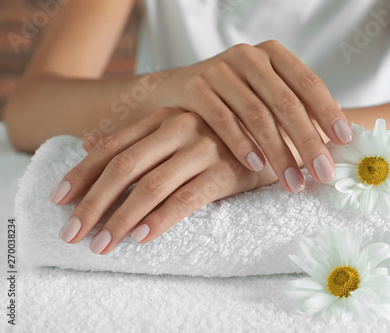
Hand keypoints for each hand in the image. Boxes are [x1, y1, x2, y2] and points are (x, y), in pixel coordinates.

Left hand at [49, 107, 277, 254]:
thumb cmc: (220, 139)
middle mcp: (179, 127)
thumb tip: (87, 143)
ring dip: (122, 218)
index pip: (111, 146)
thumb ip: (133, 137)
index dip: (81, 174)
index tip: (58, 200)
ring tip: (102, 244)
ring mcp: (203, 148)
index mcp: (162, 117)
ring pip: (152, 185)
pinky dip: (161, 219)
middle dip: (93, 202)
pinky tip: (141, 237)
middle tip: (71, 233)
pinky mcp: (225, 171)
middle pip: (124, 167)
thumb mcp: (175, 130)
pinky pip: (187, 198)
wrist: (276, 138)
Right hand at [161, 40, 352, 192]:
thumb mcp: (262, 94)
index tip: (345, 141)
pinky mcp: (195, 87)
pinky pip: (223, 119)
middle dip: (308, 141)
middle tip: (324, 173)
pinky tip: (256, 165)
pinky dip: (241, 144)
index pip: (308, 83)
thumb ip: (292, 110)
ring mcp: (220, 70)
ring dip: (278, 152)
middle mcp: (248, 57)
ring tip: (293, 182)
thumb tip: (334, 146)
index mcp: (272, 55)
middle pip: (286, 103)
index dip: (329, 112)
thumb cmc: (230, 99)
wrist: (173, 91)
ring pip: (257, 115)